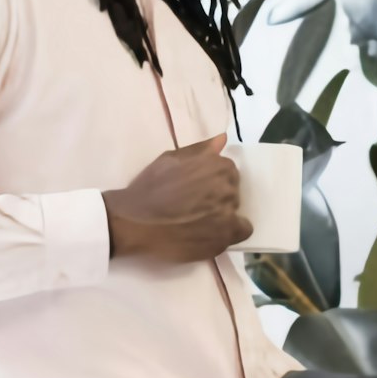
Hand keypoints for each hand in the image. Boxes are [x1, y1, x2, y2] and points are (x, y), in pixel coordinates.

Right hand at [104, 135, 252, 264]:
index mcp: (217, 165)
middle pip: (233, 191)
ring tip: (198, 221)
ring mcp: (228, 214)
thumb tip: (223, 139)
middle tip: (196, 205)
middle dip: (218, 196)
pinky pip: (241, 232)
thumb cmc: (149, 188)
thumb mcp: (171, 159)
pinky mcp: (224, 238)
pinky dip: (229, 232)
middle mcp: (227, 188)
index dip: (213, 180)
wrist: (134, 222)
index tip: (199, 189)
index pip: (229, 171)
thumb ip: (200, 150)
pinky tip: (209, 233)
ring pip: (236, 211)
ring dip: (222, 214)